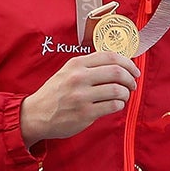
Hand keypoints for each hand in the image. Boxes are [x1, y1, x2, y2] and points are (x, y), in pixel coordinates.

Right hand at [19, 51, 138, 145]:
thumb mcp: (67, 72)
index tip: (134, 70)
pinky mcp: (85, 113)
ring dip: (126, 94)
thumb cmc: (55, 93)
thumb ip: (89, 67)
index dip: (128, 63)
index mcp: (76, 64)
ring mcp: (82, 96)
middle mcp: (79, 77)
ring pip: (118, 90)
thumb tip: (118, 65)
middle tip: (133, 84)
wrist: (36, 114)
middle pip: (117, 72)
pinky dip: (120, 105)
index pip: (110, 56)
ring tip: (124, 96)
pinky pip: (113, 106)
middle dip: (130, 79)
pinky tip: (116, 105)